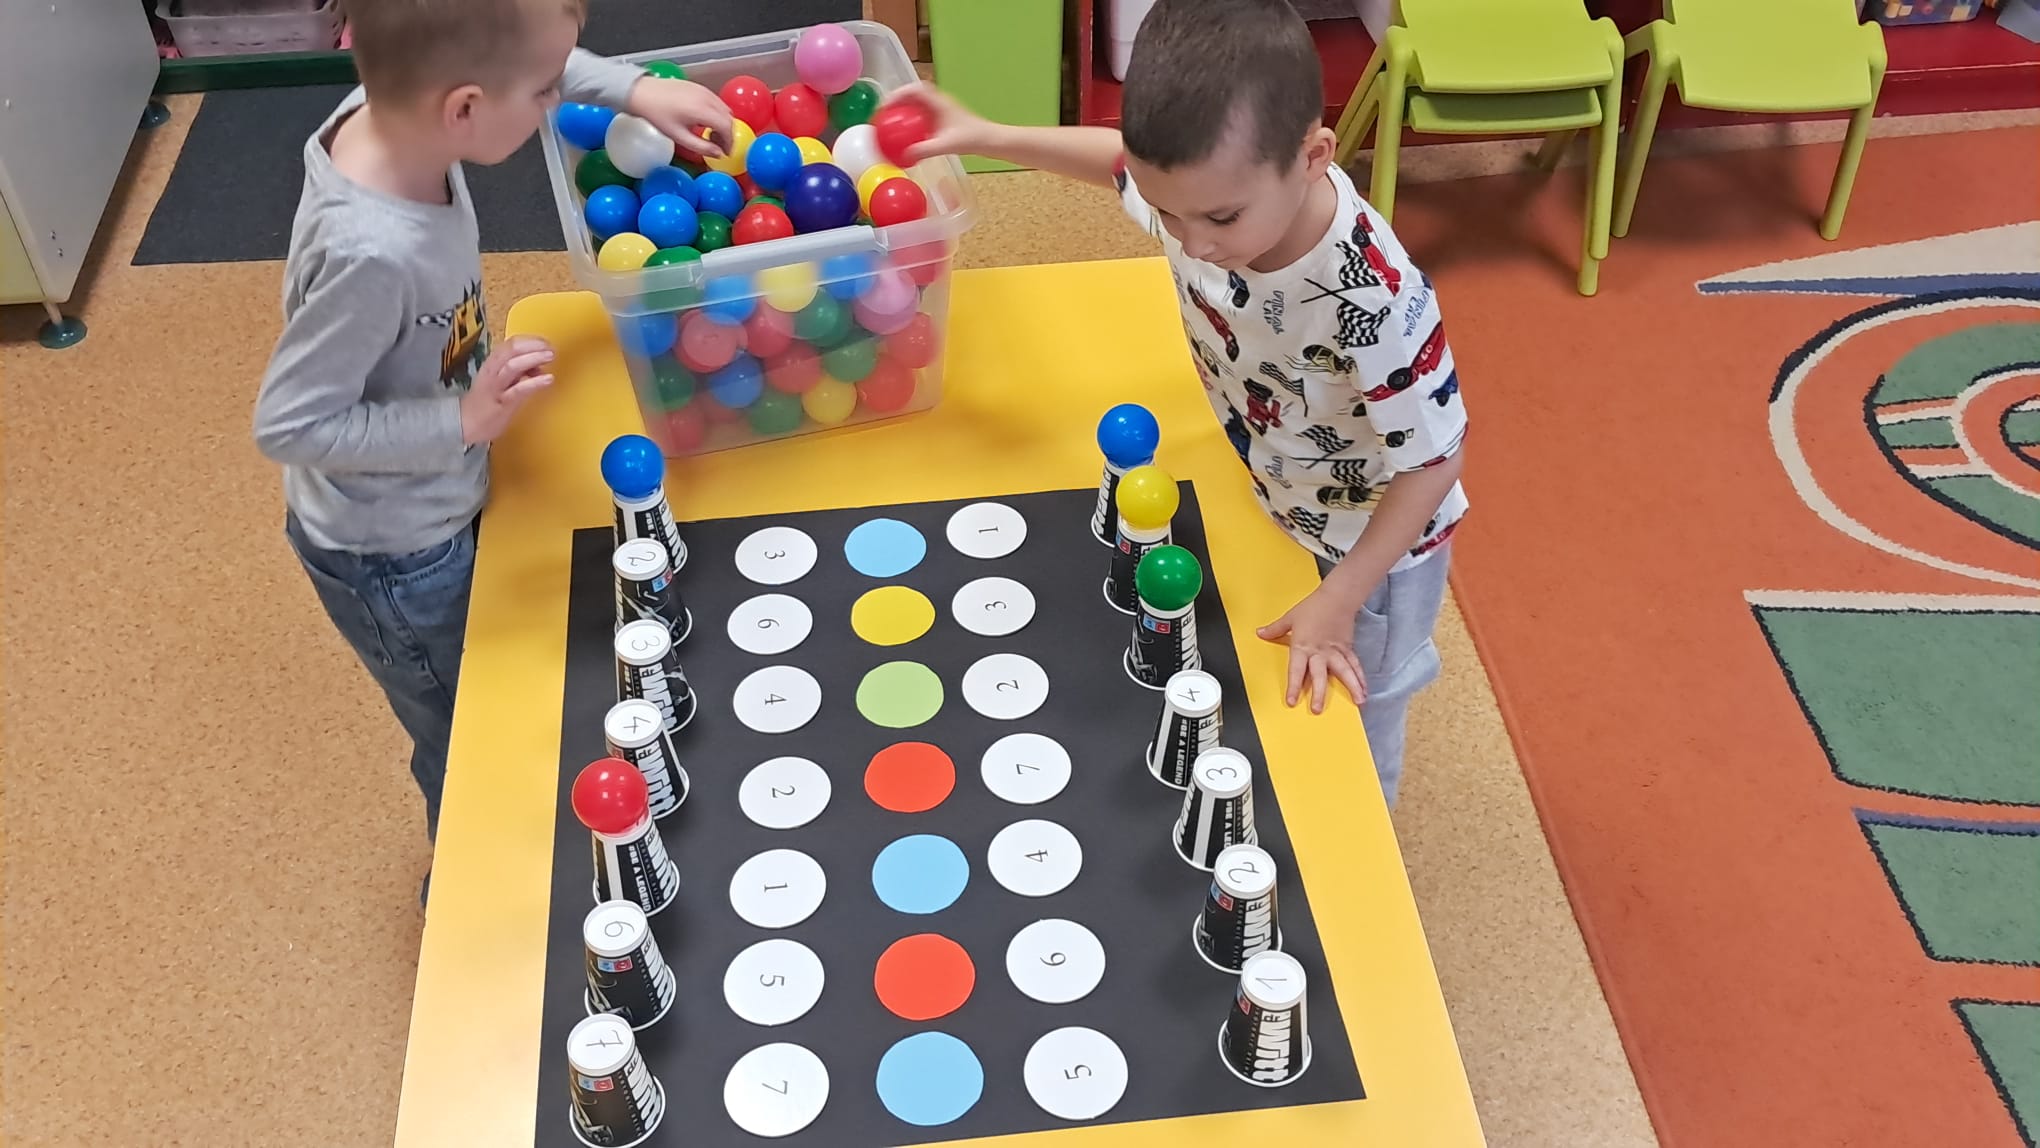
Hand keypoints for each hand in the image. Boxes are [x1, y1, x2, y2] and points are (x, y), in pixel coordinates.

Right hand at [460, 336, 553, 444]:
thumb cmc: (485, 401)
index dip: (532, 340)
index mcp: (493, 362)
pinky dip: (534, 382)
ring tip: (550, 356)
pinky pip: (519, 390)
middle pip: (512, 349)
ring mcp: (497, 386)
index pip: (512, 343)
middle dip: (534, 345)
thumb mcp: (502, 380)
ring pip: (513, 365)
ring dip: (533, 358)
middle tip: (551, 348)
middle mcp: (493, 370)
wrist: (465, 423)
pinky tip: (548, 379)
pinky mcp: (502, 402)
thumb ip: (519, 371)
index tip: (546, 343)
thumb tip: (539, 365)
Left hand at [628, 77, 731, 159]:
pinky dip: (716, 113)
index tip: (725, 152)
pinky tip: (704, 121)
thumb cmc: (657, 115)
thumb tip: (718, 154)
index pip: (727, 127)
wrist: (642, 92)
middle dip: (727, 134)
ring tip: (711, 135)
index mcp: (703, 110)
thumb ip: (702, 147)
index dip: (729, 142)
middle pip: (728, 118)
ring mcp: (704, 90)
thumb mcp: (679, 136)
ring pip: (724, 109)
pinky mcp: (699, 86)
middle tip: (718, 146)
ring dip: (723, 123)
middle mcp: (707, 98)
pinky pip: (716, 102)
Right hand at [883, 82, 991, 163]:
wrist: (990, 140)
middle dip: (896, 100)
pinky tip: (907, 134)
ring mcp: (942, 109)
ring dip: (904, 109)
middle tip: (883, 113)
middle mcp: (939, 101)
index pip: (914, 89)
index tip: (884, 105)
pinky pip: (923, 114)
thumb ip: (925, 150)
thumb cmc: (972, 139)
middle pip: (913, 94)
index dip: (897, 94)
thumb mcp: (946, 145)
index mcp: (939, 101)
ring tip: (891, 121)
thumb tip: (904, 156)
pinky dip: (912, 119)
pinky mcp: (943, 118)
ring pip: (918, 103)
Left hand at [1257, 587, 1367, 713]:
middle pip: (1319, 675)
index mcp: (1302, 646)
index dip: (1294, 686)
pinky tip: (1364, 690)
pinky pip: (1354, 665)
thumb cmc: (1313, 607)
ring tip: (1358, 702)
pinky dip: (1360, 678)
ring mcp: (1336, 651)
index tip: (1292, 701)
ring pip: (1344, 672)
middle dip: (1318, 693)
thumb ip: (1275, 629)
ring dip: (1352, 687)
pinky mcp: (1348, 649)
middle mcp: (1320, 652)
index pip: (1296, 670)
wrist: (1336, 597)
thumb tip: (1260, 633)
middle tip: (1317, 709)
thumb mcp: (1290, 618)